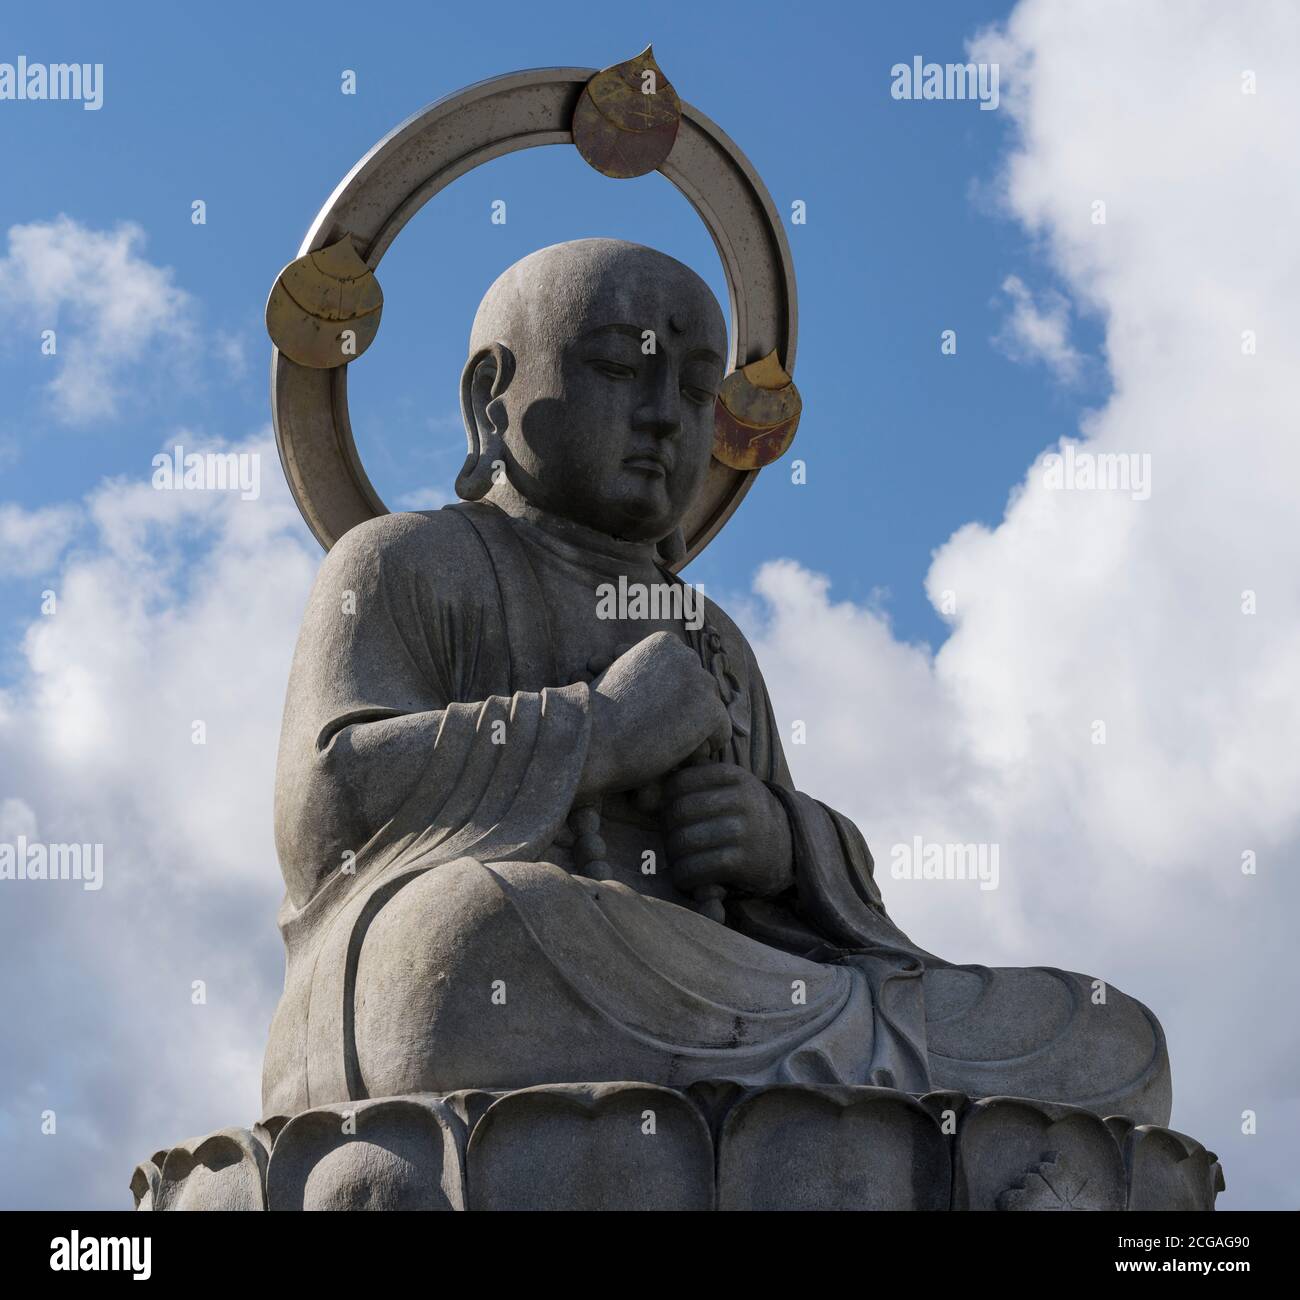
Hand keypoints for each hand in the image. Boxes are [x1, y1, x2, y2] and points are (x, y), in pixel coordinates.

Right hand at [577, 632, 731, 798]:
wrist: (588, 739)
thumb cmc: (597, 716)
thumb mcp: (622, 676)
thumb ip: (651, 674)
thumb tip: (671, 684)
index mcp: (665, 642)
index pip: (686, 676)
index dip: (671, 701)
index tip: (642, 714)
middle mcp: (687, 655)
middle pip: (702, 692)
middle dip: (686, 714)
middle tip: (652, 733)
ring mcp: (700, 681)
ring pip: (711, 713)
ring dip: (692, 732)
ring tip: (659, 743)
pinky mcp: (710, 710)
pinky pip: (720, 734)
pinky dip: (702, 750)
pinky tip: (675, 755)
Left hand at [659, 762, 793, 898]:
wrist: (788, 847)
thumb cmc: (742, 815)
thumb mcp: (726, 788)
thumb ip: (689, 783)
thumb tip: (639, 798)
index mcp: (733, 775)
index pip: (678, 783)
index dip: (665, 802)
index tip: (671, 816)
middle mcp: (742, 798)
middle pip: (678, 812)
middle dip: (667, 831)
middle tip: (672, 842)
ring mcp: (744, 830)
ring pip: (683, 842)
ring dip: (674, 857)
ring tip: (680, 860)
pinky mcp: (744, 861)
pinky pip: (696, 868)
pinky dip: (684, 876)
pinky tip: (688, 877)